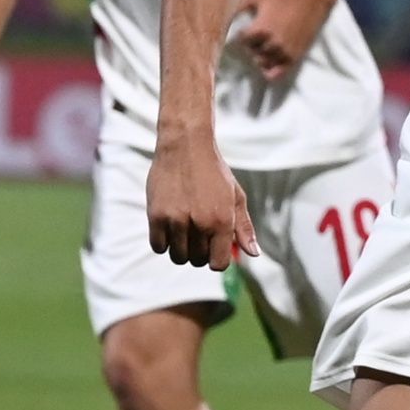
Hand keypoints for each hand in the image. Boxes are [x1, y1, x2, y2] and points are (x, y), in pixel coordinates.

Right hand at [147, 135, 257, 270]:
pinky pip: (158, 246)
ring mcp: (175, 221)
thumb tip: (254, 254)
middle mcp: (199, 224)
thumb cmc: (215, 173)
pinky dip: (164, 243)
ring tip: (185, 232)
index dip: (217, 260)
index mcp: (222, 221)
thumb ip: (244, 228)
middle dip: (200, 254)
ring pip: (177, 257)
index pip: (218, 263)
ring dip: (182, 250)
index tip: (214, 250)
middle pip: (197, 261)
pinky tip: (171, 229)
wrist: (186, 147)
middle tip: (199, 236)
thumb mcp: (236, 197)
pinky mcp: (155, 215)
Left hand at [230, 0, 330, 80]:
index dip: (243, 35)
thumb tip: (221, 17)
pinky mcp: (294, 56)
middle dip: (252, 46)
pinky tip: (268, 67)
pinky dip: (270, 72)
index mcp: (261, 29)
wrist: (309, 0)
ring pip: (264, 63)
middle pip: (252, 53)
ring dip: (261, 56)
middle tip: (256, 38)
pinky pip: (278, 72)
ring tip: (264, 47)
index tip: (247, 30)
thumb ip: (237, 6)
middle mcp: (272, 43)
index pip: (242, 41)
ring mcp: (284, 51)